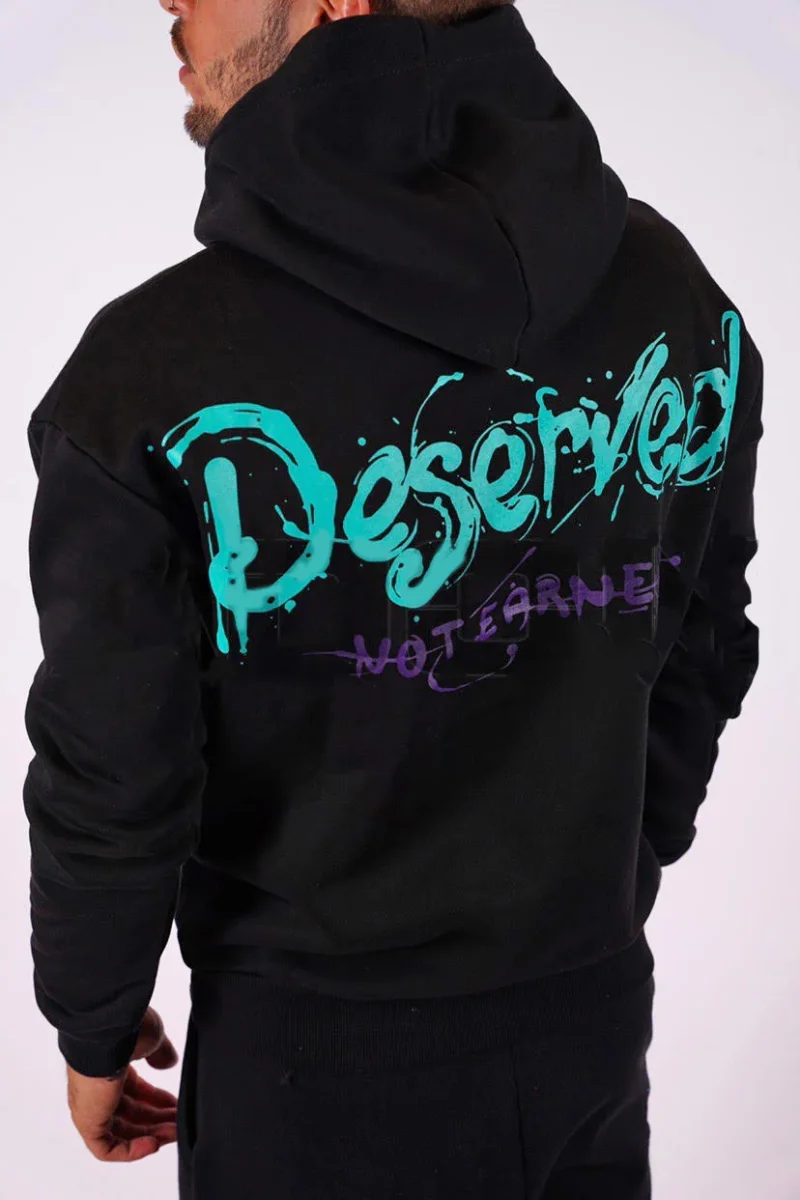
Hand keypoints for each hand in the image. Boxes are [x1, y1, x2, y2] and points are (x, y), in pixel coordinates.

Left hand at [66, 1006, 179, 1161]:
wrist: (104, 1030)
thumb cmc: (126, 1027)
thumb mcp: (152, 1039)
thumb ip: (161, 1053)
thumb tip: (168, 1063)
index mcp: (110, 1065)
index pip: (134, 1091)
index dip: (157, 1100)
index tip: (176, 1104)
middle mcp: (98, 1087)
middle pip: (130, 1113)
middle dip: (157, 1120)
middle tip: (179, 1124)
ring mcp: (91, 1105)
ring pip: (121, 1132)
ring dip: (149, 1135)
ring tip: (173, 1133)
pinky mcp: (87, 1121)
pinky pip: (106, 1148)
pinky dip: (130, 1151)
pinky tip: (153, 1144)